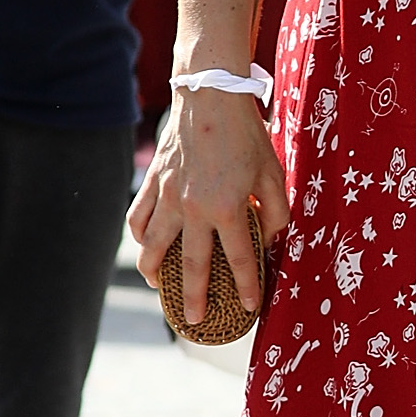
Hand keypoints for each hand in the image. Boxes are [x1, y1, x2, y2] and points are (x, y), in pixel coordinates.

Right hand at [128, 90, 289, 324]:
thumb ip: (277, 210)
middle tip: (194, 321)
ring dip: (155, 271)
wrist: (210, 95)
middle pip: (192, 265)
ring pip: (153, 246)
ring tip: (159, 288)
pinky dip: (139, 237)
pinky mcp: (154, 182)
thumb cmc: (247, 133)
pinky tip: (144, 246)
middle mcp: (193, 209)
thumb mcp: (274, 172)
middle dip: (193, 297)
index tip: (248, 307)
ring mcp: (168, 197)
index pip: (240, 259)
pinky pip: (139, 218)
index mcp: (228, 208)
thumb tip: (273, 237)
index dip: (246, 286)